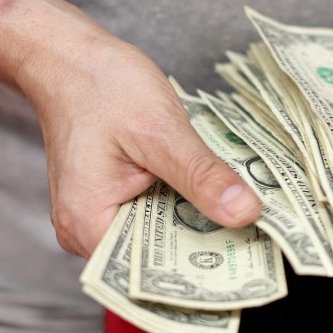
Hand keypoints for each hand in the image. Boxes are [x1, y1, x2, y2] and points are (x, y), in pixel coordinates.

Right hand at [20, 35, 260, 257]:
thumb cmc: (100, 86)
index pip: (151, 274)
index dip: (201, 274)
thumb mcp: (160, 130)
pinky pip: (154, 216)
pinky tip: (216, 197)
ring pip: (160, 237)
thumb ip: (202, 175)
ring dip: (199, 226)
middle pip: (157, 261)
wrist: (69, 57)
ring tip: (247, 221)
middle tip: (262, 242)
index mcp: (88, 225)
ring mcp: (98, 218)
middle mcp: (87, 232)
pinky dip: (184, 207)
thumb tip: (245, 213)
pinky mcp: (113, 202)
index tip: (249, 270)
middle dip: (207, 248)